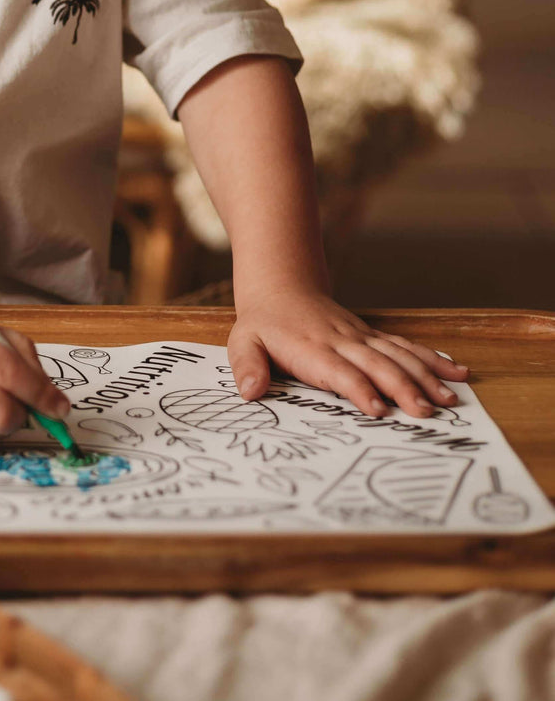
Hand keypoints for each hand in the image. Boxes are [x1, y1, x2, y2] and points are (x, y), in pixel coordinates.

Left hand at [227, 289, 469, 417]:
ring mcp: (361, 337)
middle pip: (378, 365)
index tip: (379, 410)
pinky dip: (431, 359)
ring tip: (450, 399)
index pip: (340, 372)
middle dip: (403, 388)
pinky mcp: (372, 336)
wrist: (281, 286)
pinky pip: (405, 346)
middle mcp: (342, 342)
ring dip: (426, 376)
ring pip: (398, 355)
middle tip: (426, 413)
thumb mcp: (243, 342)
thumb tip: (250, 391)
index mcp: (312, 349)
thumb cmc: (262, 323)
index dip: (360, 390)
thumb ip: (247, 366)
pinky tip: (456, 371)